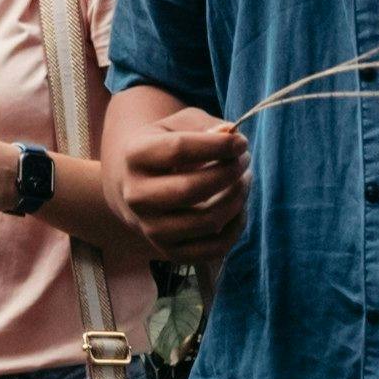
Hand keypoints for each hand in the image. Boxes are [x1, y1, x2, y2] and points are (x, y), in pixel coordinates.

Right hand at [107, 103, 247, 272]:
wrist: (137, 186)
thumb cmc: (166, 149)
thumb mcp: (179, 125)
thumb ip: (206, 126)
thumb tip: (233, 136)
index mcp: (135, 157)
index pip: (178, 149)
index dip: (217, 145)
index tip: (241, 142)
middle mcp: (136, 196)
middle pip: (191, 189)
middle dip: (229, 173)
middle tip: (244, 161)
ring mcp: (151, 229)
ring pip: (207, 222)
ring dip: (237, 198)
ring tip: (244, 180)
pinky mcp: (170, 252)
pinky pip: (214, 249)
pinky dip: (235, 226)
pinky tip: (239, 206)